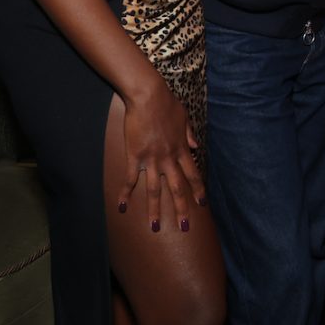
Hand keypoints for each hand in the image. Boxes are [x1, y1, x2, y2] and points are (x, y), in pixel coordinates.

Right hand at [116, 81, 207, 232]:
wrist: (148, 96)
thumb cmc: (166, 103)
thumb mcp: (184, 118)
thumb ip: (190, 134)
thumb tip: (197, 145)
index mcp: (182, 148)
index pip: (193, 174)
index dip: (198, 190)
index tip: (202, 204)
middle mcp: (169, 158)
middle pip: (177, 188)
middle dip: (181, 208)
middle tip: (184, 227)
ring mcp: (152, 159)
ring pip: (155, 189)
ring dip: (155, 209)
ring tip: (154, 227)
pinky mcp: (135, 156)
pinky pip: (131, 179)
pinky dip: (126, 194)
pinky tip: (122, 207)